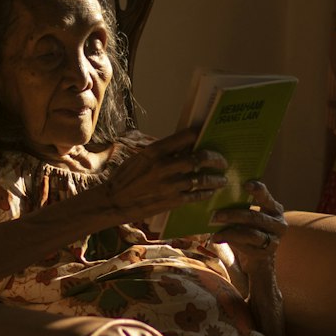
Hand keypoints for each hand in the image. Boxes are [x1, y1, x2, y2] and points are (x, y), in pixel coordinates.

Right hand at [101, 129, 227, 223]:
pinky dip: (206, 193)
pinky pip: (196, 196)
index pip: (186, 136)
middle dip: (215, 158)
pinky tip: (211, 192)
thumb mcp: (140, 158)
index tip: (209, 133)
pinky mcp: (171, 201)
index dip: (201, 133)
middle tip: (222, 161)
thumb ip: (161, 152)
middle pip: (200, 158)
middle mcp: (164, 167)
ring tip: (222, 179)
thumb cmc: (125, 178)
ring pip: (202, 179)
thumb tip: (184, 146)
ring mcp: (169, 185)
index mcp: (155, 151)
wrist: (113, 202)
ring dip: (216, 179)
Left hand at [210, 181, 286, 272]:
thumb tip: (220, 194)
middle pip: (254, 217)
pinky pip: (246, 247)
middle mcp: (279, 224)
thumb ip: (244, 204)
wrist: (259, 251)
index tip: (245, 184)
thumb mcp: (252, 214)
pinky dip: (232, 242)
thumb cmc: (252, 227)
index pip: (266, 197)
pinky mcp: (265, 253)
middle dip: (234, 215)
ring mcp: (274, 240)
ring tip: (215, 231)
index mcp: (275, 209)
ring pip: (250, 234)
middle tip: (216, 215)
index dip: (257, 190)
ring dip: (230, 232)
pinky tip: (218, 239)